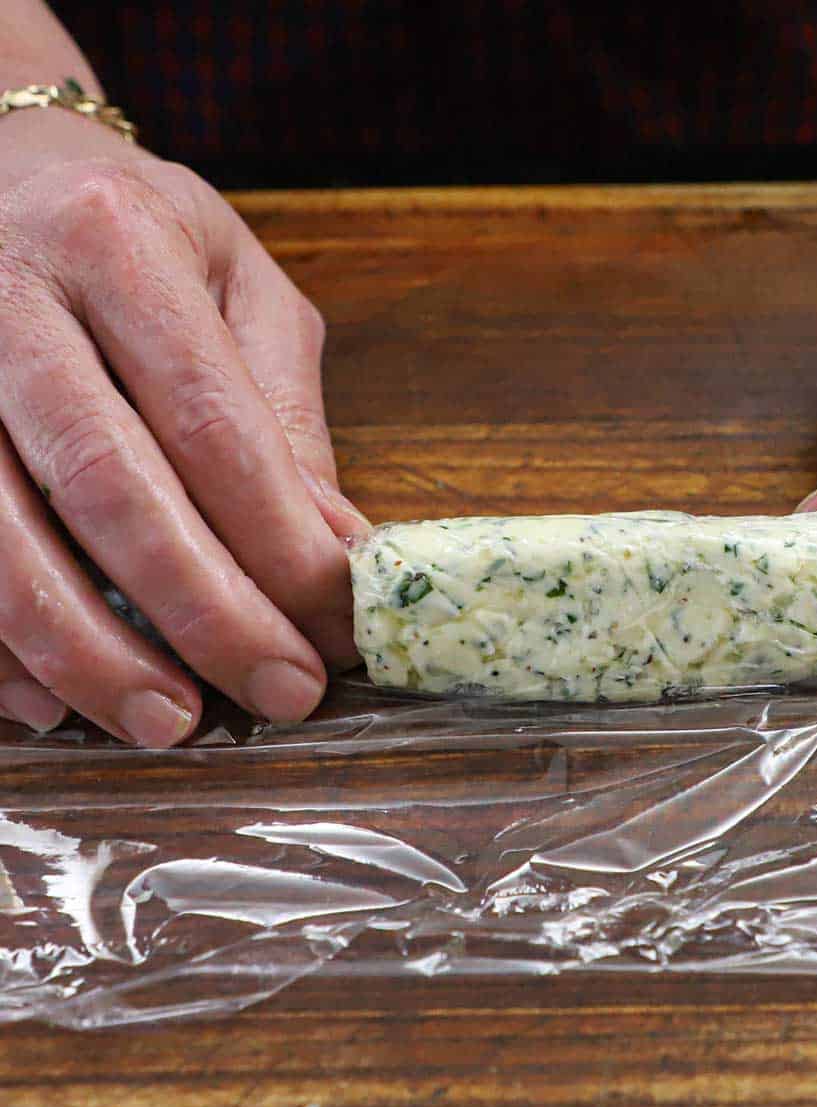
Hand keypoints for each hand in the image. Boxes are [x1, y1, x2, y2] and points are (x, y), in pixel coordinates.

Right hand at [0, 110, 368, 744]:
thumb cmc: (135, 229)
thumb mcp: (237, 286)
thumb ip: (284, 417)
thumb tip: (337, 553)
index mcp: (118, 243)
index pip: (213, 424)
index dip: (278, 542)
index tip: (333, 628)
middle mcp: (4, 294)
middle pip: (109, 484)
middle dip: (200, 611)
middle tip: (272, 694)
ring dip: (84, 651)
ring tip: (164, 721)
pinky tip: (47, 701)